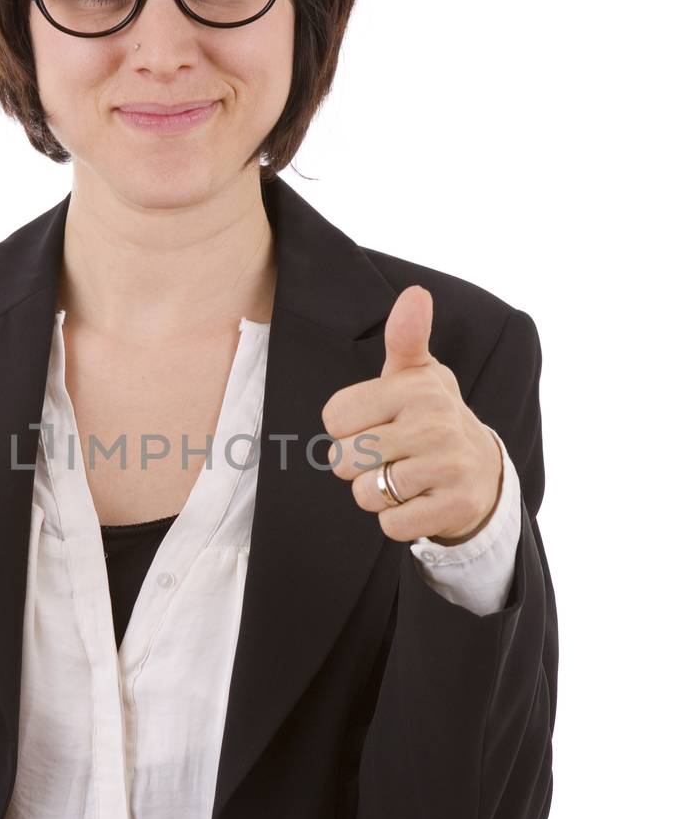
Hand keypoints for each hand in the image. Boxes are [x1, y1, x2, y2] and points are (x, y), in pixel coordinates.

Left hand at [321, 285, 503, 543]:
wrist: (483, 472)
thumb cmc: (431, 417)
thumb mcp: (417, 375)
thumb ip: (405, 337)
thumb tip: (415, 294)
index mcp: (416, 388)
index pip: (334, 417)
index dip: (346, 427)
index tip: (375, 423)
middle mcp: (435, 423)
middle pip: (344, 459)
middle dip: (357, 465)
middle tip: (388, 455)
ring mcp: (448, 465)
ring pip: (366, 494)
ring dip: (376, 494)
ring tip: (403, 477)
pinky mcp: (454, 506)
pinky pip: (391, 525)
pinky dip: (396, 520)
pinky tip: (418, 501)